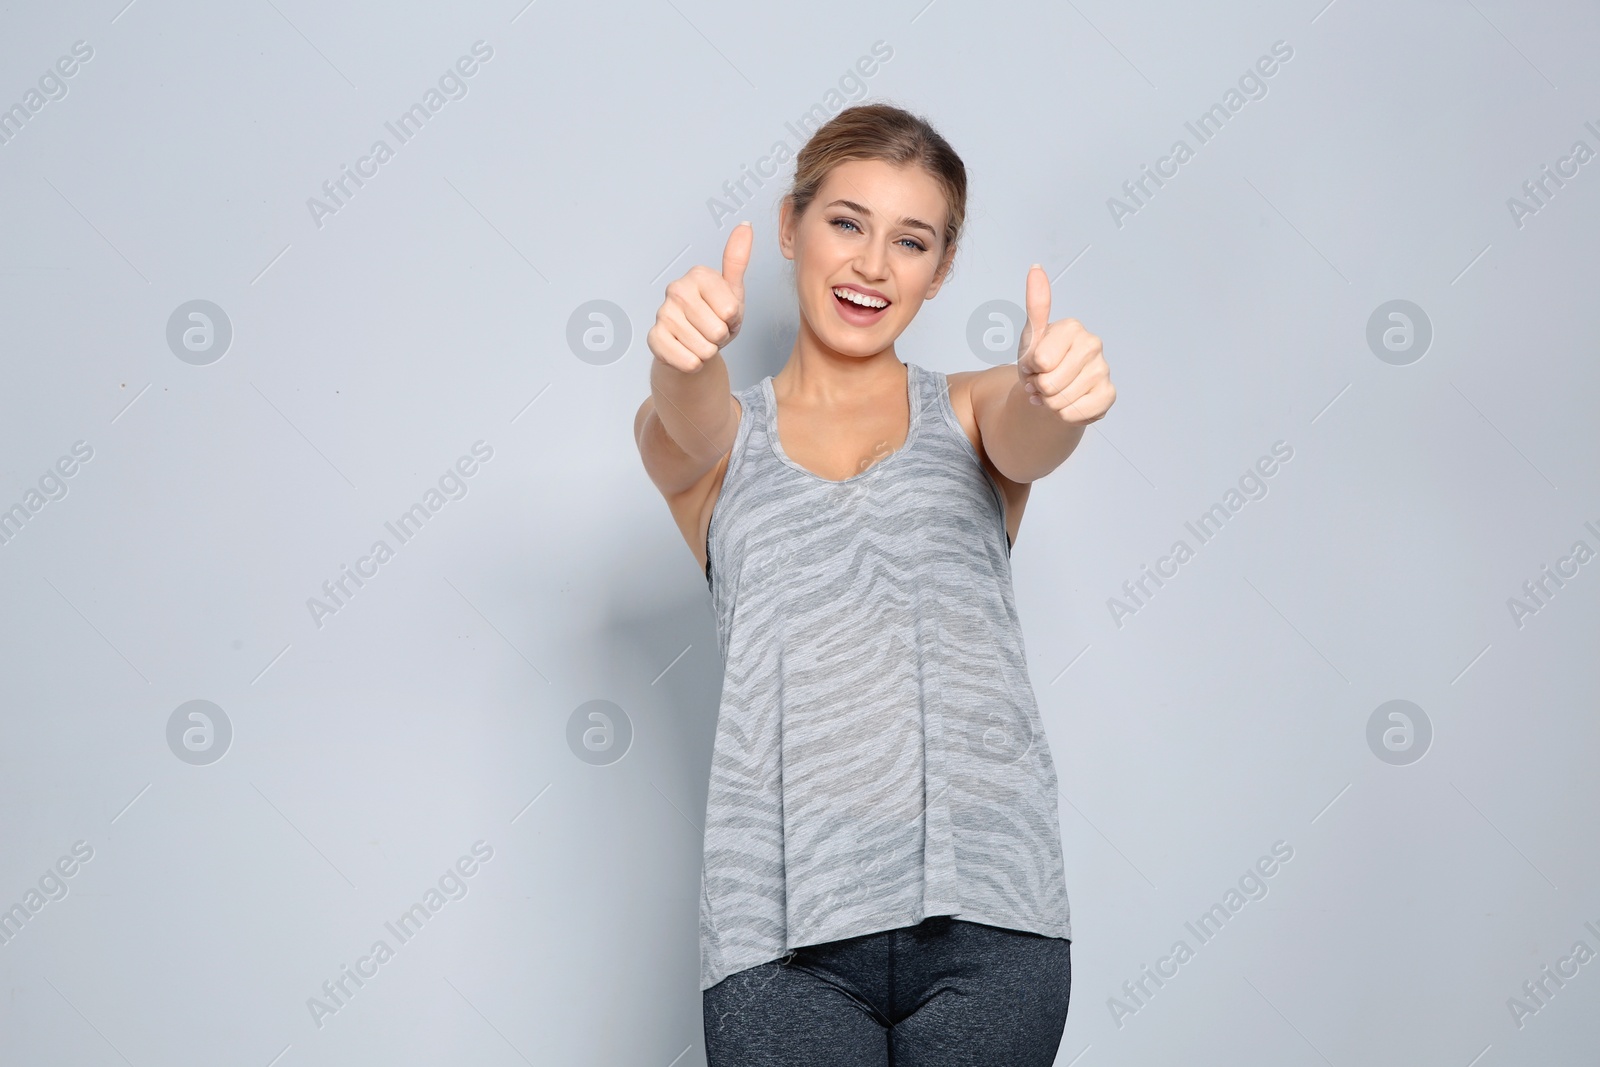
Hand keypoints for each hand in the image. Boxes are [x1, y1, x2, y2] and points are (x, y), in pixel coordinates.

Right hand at [647, 222, 751, 372]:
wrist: (692, 345)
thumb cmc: (714, 317)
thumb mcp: (732, 291)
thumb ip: (737, 260)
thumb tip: (745, 226)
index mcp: (697, 275)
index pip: (731, 310)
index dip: (734, 320)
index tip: (725, 315)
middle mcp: (676, 290)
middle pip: (718, 330)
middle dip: (721, 337)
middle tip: (712, 330)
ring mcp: (662, 313)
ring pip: (704, 349)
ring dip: (707, 351)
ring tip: (701, 339)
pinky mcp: (654, 338)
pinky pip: (688, 361)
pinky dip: (694, 363)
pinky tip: (688, 351)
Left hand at [1016, 264, 1113, 424]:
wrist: (1051, 391)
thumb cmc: (1040, 362)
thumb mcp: (1031, 336)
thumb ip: (1035, 305)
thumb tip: (1036, 268)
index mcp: (1073, 328)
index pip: (1040, 361)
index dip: (1029, 368)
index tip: (1034, 363)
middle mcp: (1093, 344)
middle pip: (1049, 383)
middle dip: (1038, 388)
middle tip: (1041, 380)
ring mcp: (1103, 370)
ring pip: (1060, 401)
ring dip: (1048, 403)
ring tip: (1051, 392)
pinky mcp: (1108, 395)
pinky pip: (1075, 414)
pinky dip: (1063, 414)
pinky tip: (1066, 403)